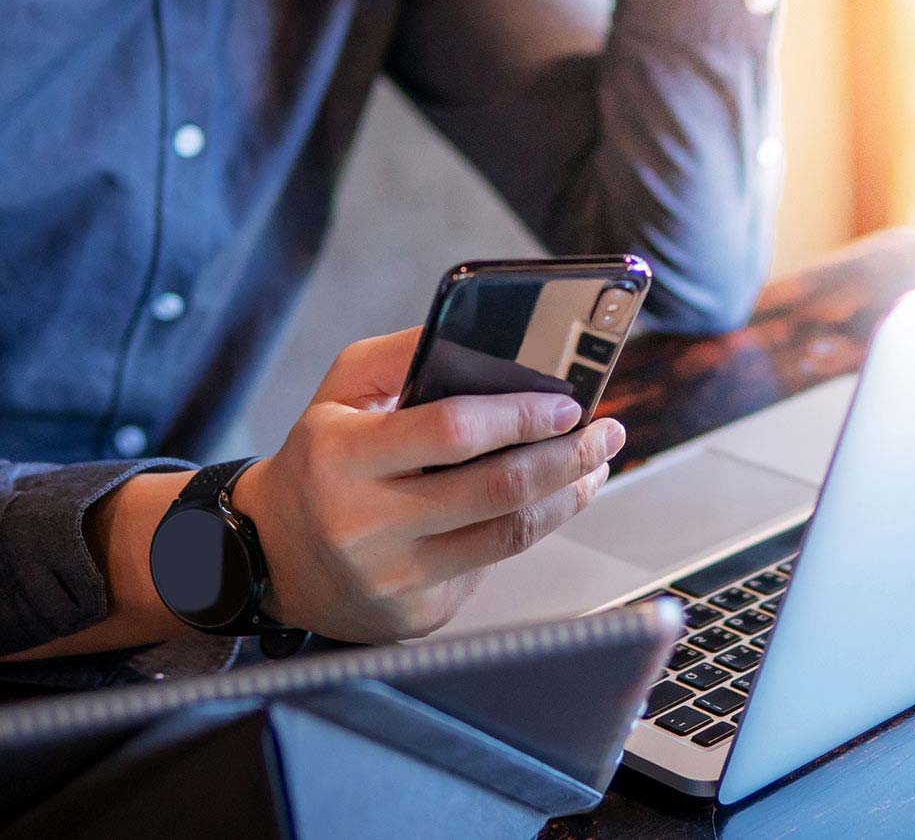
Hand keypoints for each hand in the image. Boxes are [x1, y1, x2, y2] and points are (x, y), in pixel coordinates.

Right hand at [233, 329, 622, 641]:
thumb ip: (403, 354)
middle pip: (497, 489)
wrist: (272, 555)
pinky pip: (490, 567)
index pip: (453, 431)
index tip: (567, 404)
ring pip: (509, 536)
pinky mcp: (416, 615)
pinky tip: (543, 505)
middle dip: (568, 457)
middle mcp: (365, 524)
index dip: (521, 416)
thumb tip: (487, 337)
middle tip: (605, 433)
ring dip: (567, 498)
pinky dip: (525, 530)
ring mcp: (393, 577)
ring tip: (592, 468)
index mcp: (342, 456)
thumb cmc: (320, 459)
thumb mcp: (340, 391)